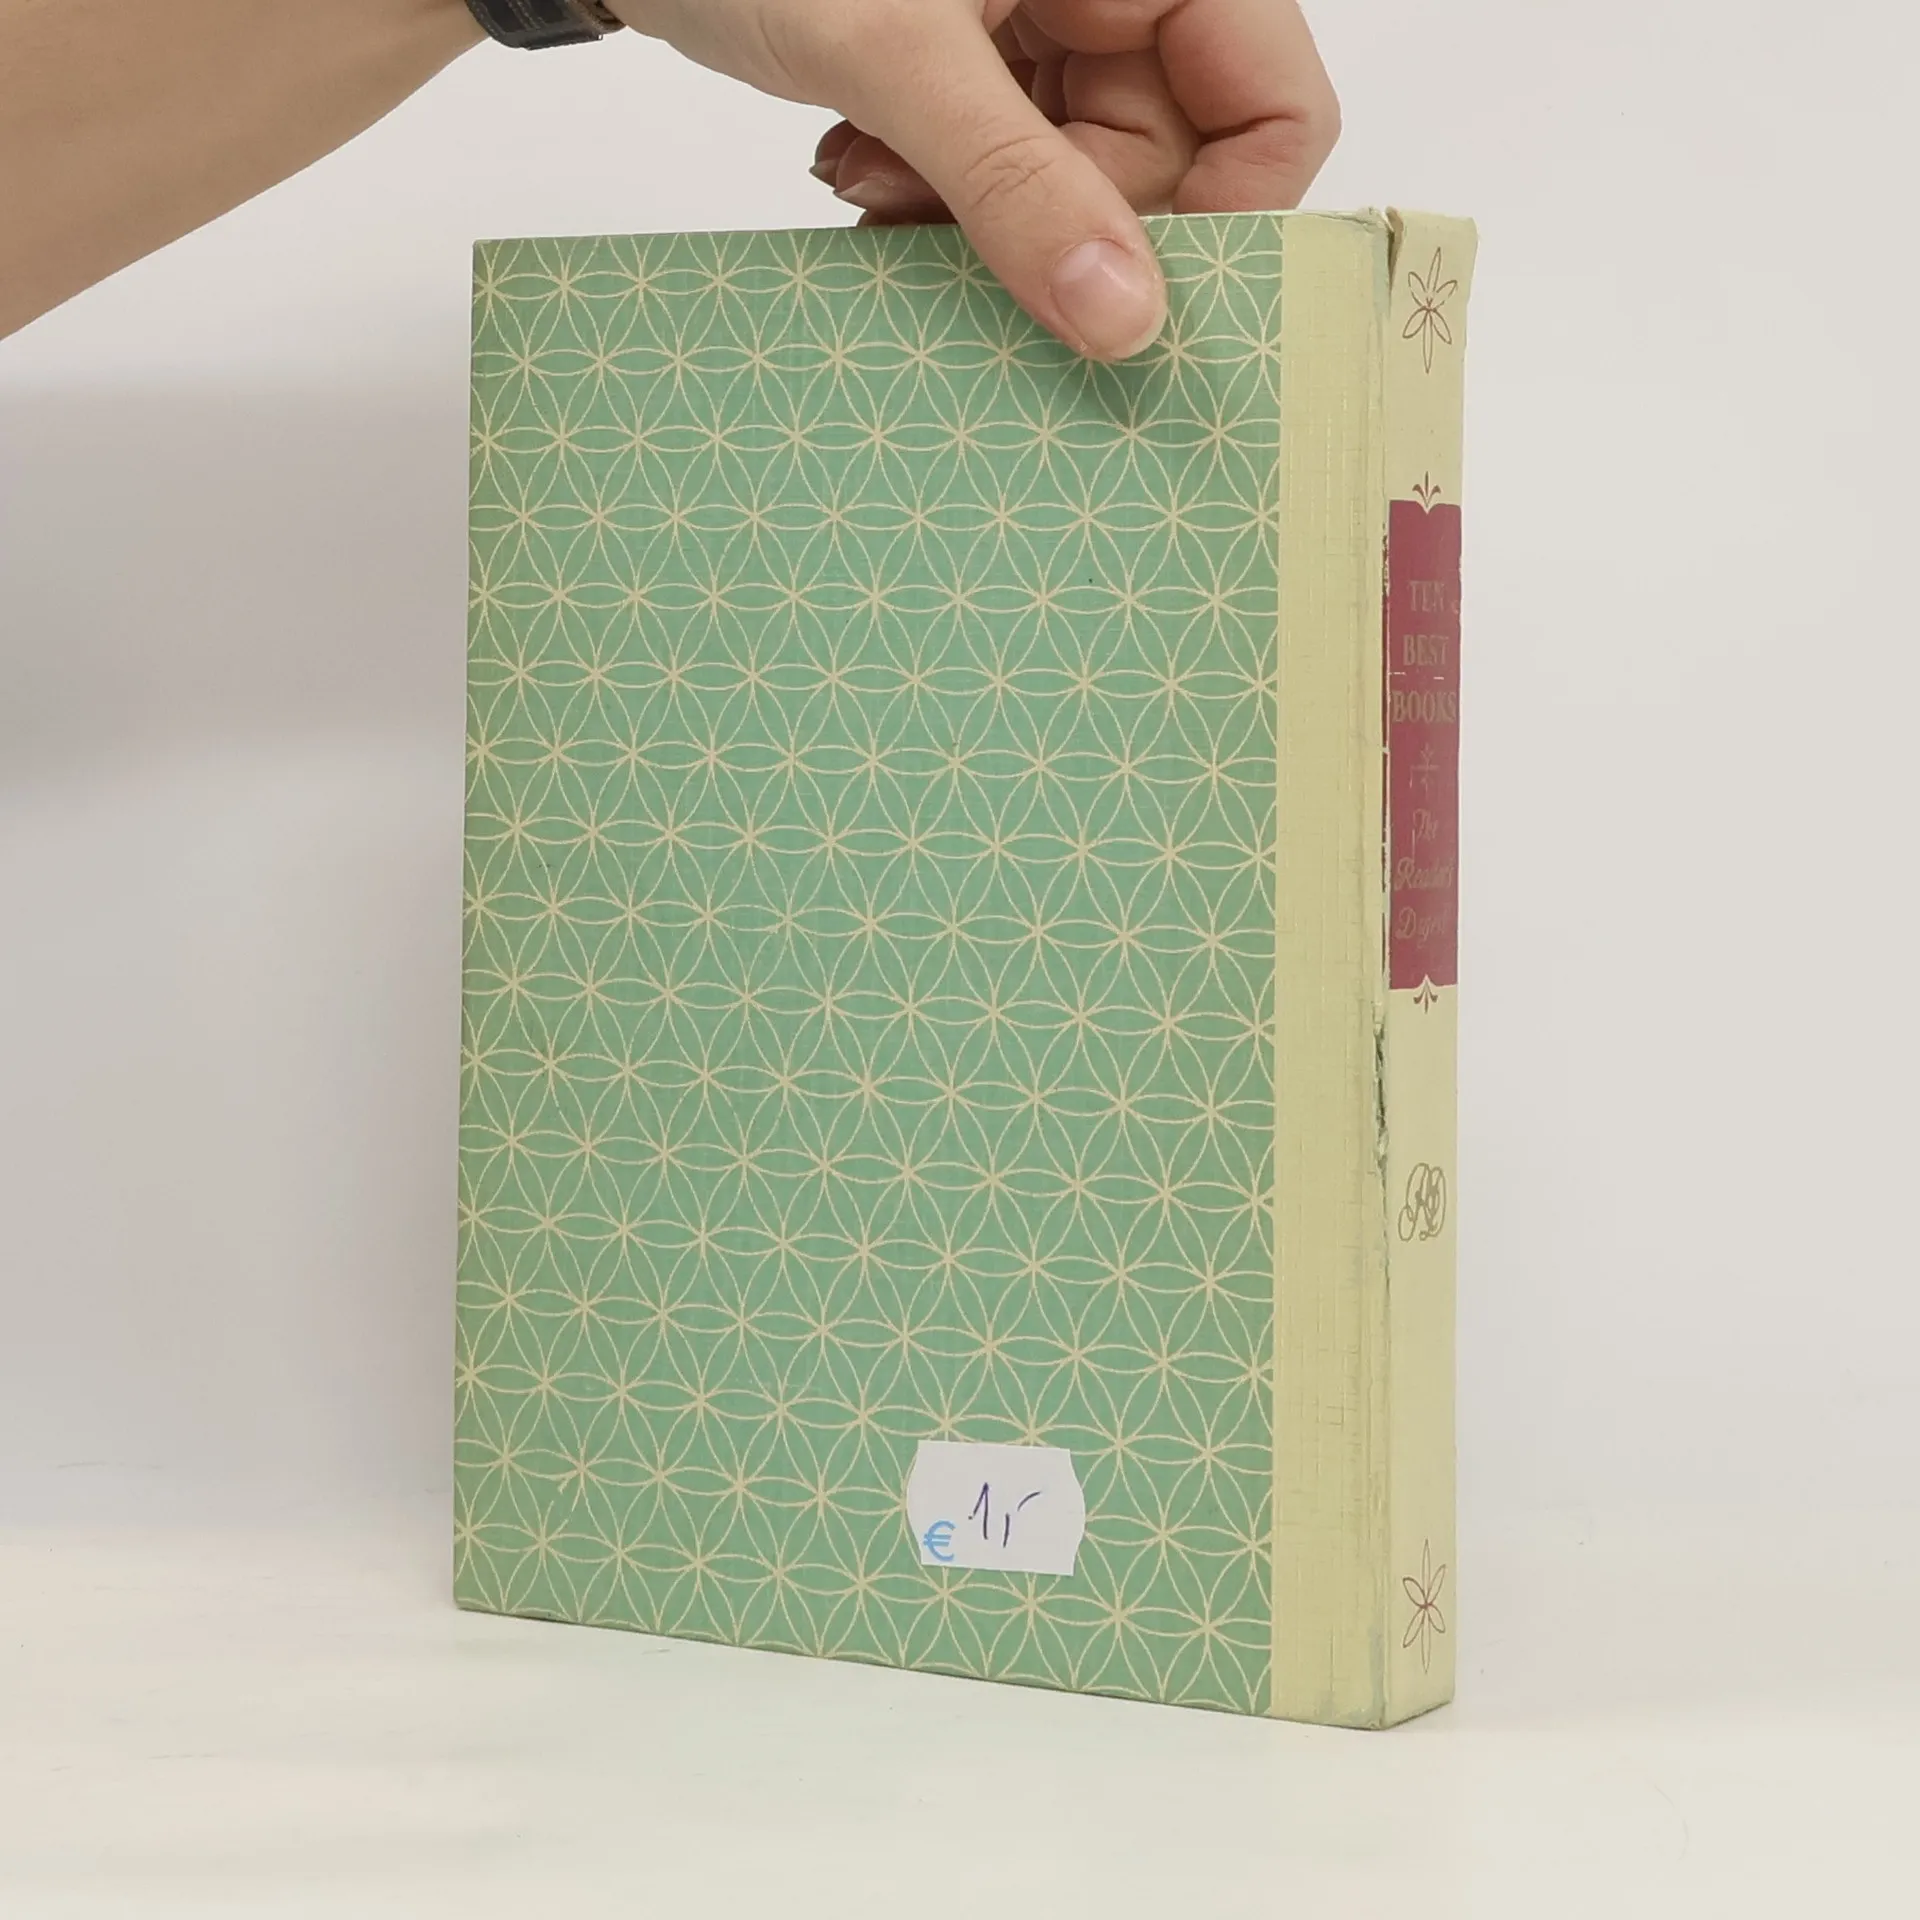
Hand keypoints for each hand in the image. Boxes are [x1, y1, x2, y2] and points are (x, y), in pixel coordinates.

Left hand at [610, 0, 1338, 361]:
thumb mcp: (894, 52)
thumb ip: (1014, 186)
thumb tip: (1124, 322)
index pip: (1273, 102)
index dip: (1229, 214)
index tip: (1132, 300)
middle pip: (1165, 167)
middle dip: (1057, 225)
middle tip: (942, 225)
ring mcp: (1049, 30)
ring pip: (1079, 189)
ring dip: (979, 223)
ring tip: (877, 181)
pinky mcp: (983, 68)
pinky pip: (1009, 179)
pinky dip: (939, 199)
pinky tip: (862, 163)